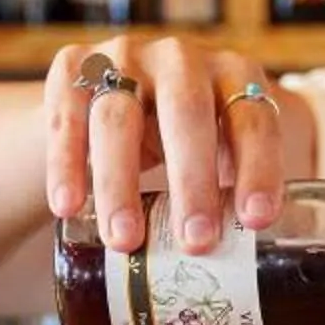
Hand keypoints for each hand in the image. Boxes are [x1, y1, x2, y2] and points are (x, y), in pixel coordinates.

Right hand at [45, 33, 285, 256]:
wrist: (111, 94)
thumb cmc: (184, 137)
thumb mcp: (221, 149)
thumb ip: (241, 189)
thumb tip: (260, 267)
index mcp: (232, 73)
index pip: (253, 118)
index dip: (258, 168)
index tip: (256, 221)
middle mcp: (180, 57)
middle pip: (186, 111)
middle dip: (192, 179)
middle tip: (195, 242)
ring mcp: (123, 57)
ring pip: (118, 118)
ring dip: (121, 184)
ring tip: (124, 240)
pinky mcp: (72, 67)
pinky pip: (66, 117)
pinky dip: (65, 165)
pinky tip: (68, 207)